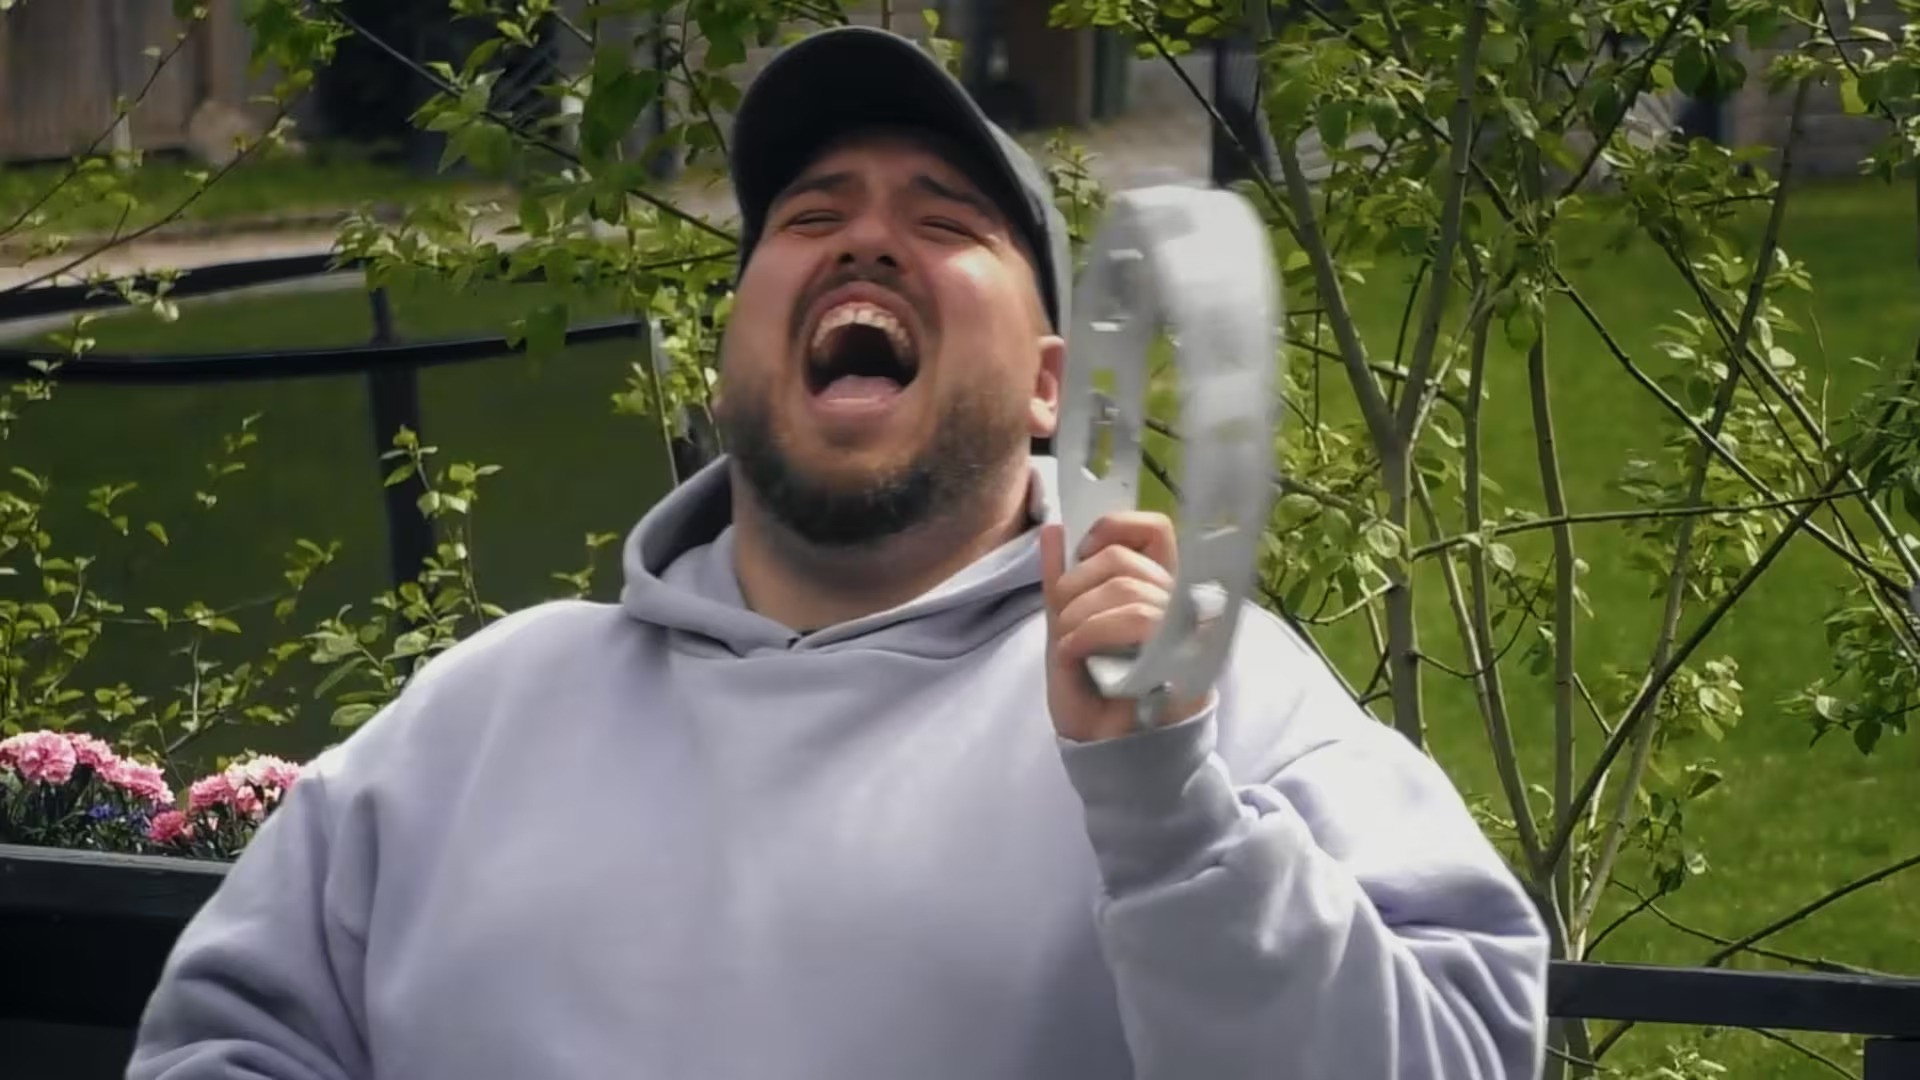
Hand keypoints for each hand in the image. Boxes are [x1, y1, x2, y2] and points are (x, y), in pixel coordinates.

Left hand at [1039, 512, 1212, 742]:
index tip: (1080, 553)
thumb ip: (1061, 582)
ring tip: (1069, 647)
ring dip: (1079, 616)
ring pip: (1127, 590)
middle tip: (1062, 622)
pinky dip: (1091, 632)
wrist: (1104, 751)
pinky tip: (1076, 655)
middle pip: (1125, 559)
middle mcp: (1180, 604)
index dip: (1115, 528)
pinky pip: (1138, 619)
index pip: (1154, 531)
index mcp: (1156, 591)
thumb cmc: (1092, 695)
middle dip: (1076, 585)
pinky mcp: (1188, 657)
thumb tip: (1053, 530)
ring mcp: (1188, 630)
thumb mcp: (1066, 630)